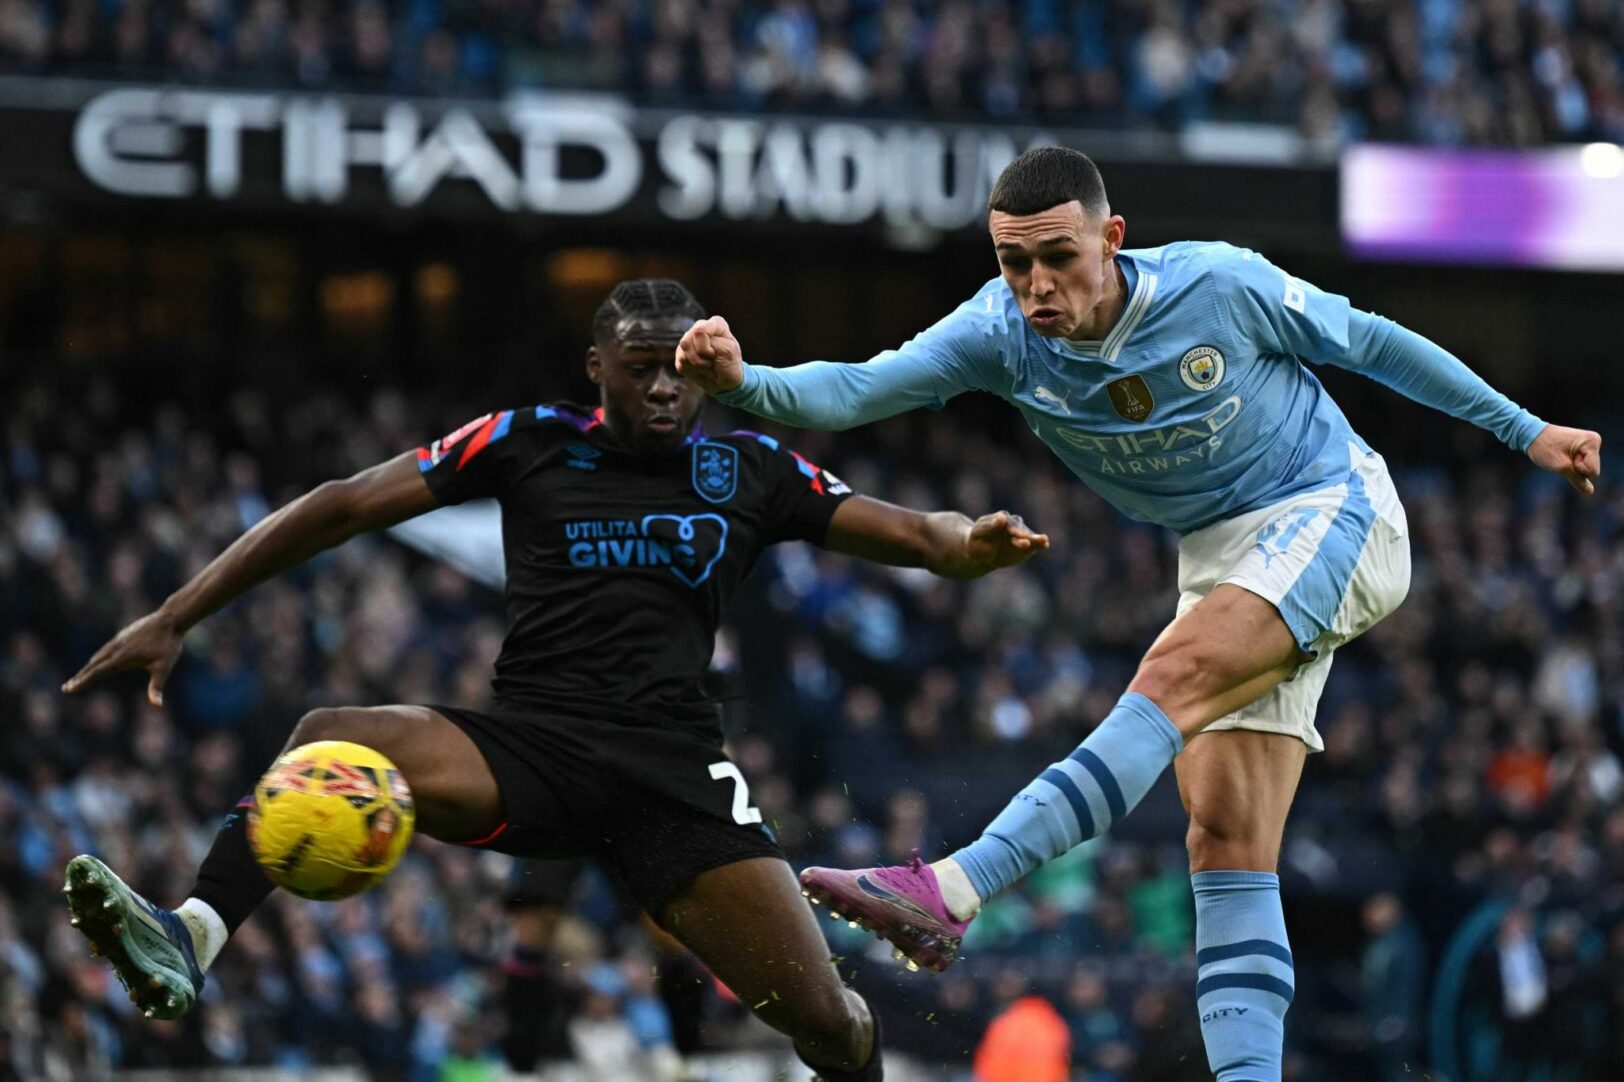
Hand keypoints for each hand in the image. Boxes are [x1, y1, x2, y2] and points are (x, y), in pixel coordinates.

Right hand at [62, 609, 184, 705]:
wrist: (170, 619)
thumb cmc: (168, 644)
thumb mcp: (164, 667)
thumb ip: (156, 687)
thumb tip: (157, 705)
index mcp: (123, 658)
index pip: (97, 672)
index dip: (82, 681)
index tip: (69, 689)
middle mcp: (116, 648)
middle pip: (93, 665)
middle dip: (80, 677)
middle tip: (66, 688)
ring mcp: (119, 640)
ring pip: (98, 656)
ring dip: (87, 667)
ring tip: (79, 677)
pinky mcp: (123, 635)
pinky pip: (106, 649)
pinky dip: (97, 658)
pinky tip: (97, 661)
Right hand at [674, 315, 745, 394]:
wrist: (727, 383)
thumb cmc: (730, 364)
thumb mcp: (727, 351)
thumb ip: (708, 341)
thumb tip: (683, 343)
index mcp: (715, 324)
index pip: (700, 331)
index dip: (706, 348)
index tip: (716, 354)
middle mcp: (700, 328)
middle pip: (688, 341)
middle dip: (701, 358)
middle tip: (713, 361)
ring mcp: (689, 341)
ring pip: (684, 353)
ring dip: (699, 366)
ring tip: (709, 366)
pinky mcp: (681, 355)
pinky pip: (682, 364)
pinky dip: (694, 372)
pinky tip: (702, 370)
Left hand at [963, 511, 1050, 572]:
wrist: (983, 554)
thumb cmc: (978, 542)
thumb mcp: (979, 535)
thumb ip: (989, 527)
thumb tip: (1002, 517)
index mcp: (999, 518)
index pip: (1002, 521)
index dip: (1005, 525)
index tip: (1007, 526)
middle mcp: (1012, 524)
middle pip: (1017, 528)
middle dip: (1021, 534)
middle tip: (1024, 541)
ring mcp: (1020, 534)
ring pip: (1028, 536)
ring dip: (1034, 540)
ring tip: (1043, 541)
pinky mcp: (1027, 544)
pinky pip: (1034, 544)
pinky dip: (1039, 544)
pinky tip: (1045, 544)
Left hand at [1527, 424, 1601, 494]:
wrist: (1532, 434)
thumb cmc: (1544, 448)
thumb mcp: (1561, 467)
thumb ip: (1578, 480)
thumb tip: (1590, 491)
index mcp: (1592, 441)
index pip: (1593, 471)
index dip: (1577, 470)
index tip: (1565, 457)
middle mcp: (1594, 441)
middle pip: (1592, 470)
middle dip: (1576, 469)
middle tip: (1562, 456)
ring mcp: (1589, 444)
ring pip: (1587, 469)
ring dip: (1573, 467)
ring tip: (1561, 455)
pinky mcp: (1583, 448)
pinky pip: (1582, 465)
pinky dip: (1572, 465)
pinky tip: (1563, 455)